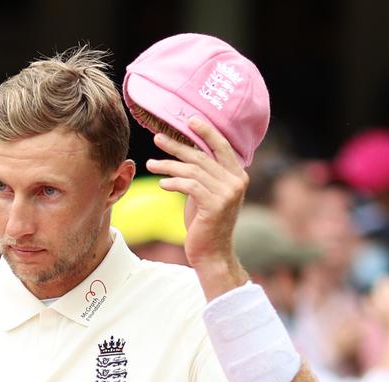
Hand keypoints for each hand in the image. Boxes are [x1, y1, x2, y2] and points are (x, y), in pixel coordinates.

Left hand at [144, 117, 248, 272]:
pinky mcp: (215, 205)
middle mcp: (236, 182)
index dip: (206, 132)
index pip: (222, 146)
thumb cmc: (206, 223)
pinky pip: (190, 186)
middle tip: (158, 138)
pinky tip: (162, 184)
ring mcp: (228, 193)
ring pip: (192, 171)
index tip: (189, 121)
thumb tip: (184, 153)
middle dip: (177, 146)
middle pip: (202, 156)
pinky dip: (174, 183)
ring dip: (168, 166)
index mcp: (238, 175)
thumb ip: (203, 175)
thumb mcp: (207, 193)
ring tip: (150, 164)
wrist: (212, 253)